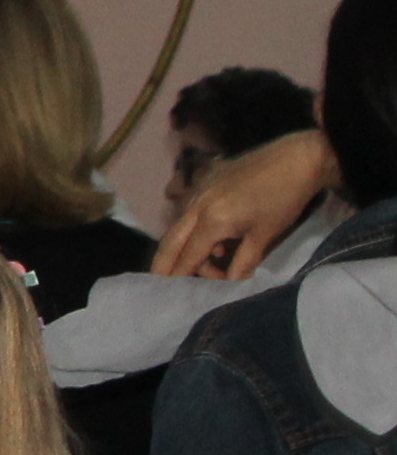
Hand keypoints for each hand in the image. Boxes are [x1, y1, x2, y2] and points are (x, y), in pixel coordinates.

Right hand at [155, 129, 335, 277]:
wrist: (296, 159)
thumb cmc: (283, 201)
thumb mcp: (265, 236)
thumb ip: (243, 263)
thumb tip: (229, 285)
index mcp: (211, 221)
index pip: (188, 256)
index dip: (180, 277)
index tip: (174, 295)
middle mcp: (196, 206)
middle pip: (171, 241)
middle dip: (164, 264)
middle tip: (158, 282)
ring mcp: (198, 190)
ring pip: (179, 225)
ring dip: (184, 247)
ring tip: (210, 262)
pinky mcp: (205, 180)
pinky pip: (188, 209)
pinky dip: (192, 228)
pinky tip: (216, 238)